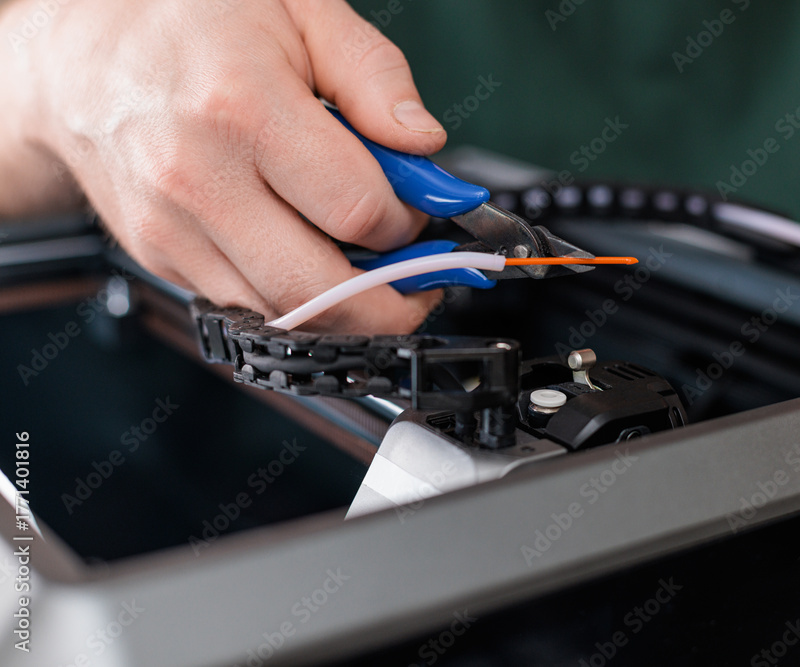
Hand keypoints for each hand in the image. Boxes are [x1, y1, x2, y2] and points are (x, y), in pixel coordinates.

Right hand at [6, 0, 446, 332]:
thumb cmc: (186, 19)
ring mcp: (170, 226)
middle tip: (416, 285)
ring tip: (364, 267)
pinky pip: (243, 305)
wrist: (75, 55)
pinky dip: (289, 299)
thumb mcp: (298, 8)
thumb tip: (423, 144)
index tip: (419, 214)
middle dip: (389, 305)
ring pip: (281, 313)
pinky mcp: (157, 255)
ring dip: (341, 308)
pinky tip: (303, 256)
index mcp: (244, 108)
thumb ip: (374, 75)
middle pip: (319, 290)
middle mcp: (199, 178)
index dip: (409, 225)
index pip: (359, 210)